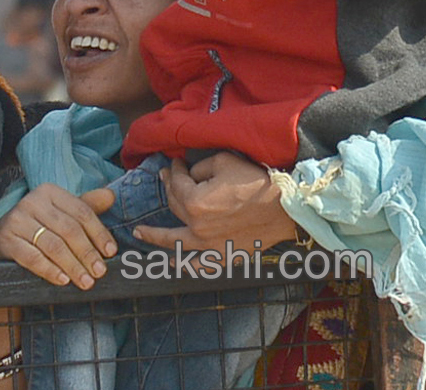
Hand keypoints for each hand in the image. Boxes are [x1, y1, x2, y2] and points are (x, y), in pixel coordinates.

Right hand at [0, 183, 116, 288]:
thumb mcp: (61, 213)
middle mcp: (32, 202)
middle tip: (99, 272)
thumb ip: (86, 206)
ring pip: (53, 245)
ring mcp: (17, 220)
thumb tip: (110, 196)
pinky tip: (63, 280)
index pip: (81, 211)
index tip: (111, 252)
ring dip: (72, 266)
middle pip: (68, 229)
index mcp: (49, 192)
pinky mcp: (5, 239)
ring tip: (85, 281)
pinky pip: (32, 257)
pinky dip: (49, 270)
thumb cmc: (38, 226)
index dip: (99, 233)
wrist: (0, 239)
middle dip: (87, 253)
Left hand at [132, 153, 295, 255]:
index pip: (177, 183)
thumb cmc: (256, 182)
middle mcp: (197, 227)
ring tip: (139, 234)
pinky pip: (199, 264)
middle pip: (175, 205)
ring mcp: (209, 245)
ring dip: (155, 236)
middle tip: (166, 178)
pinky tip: (172, 262)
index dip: (174, 169)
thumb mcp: (223, 162)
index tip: (175, 162)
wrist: (286, 208)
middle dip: (169, 188)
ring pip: (174, 240)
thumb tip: (189, 174)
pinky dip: (185, 264)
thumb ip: (199, 168)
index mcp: (195, 203)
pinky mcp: (223, 255)